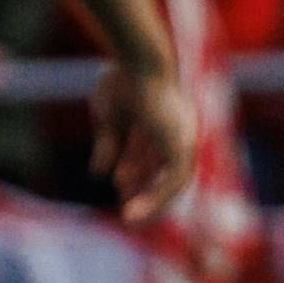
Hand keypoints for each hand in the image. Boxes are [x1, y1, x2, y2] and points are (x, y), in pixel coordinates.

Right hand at [90, 60, 194, 225]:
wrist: (138, 62)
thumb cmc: (122, 81)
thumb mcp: (109, 118)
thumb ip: (109, 145)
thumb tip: (100, 175)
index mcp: (164, 122)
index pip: (156, 157)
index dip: (138, 174)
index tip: (119, 187)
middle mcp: (179, 131)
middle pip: (167, 171)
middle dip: (146, 191)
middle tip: (127, 213)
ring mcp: (183, 138)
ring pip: (175, 181)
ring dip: (153, 201)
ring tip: (130, 219)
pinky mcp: (183, 145)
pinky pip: (174, 179)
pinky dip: (157, 196)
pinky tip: (137, 209)